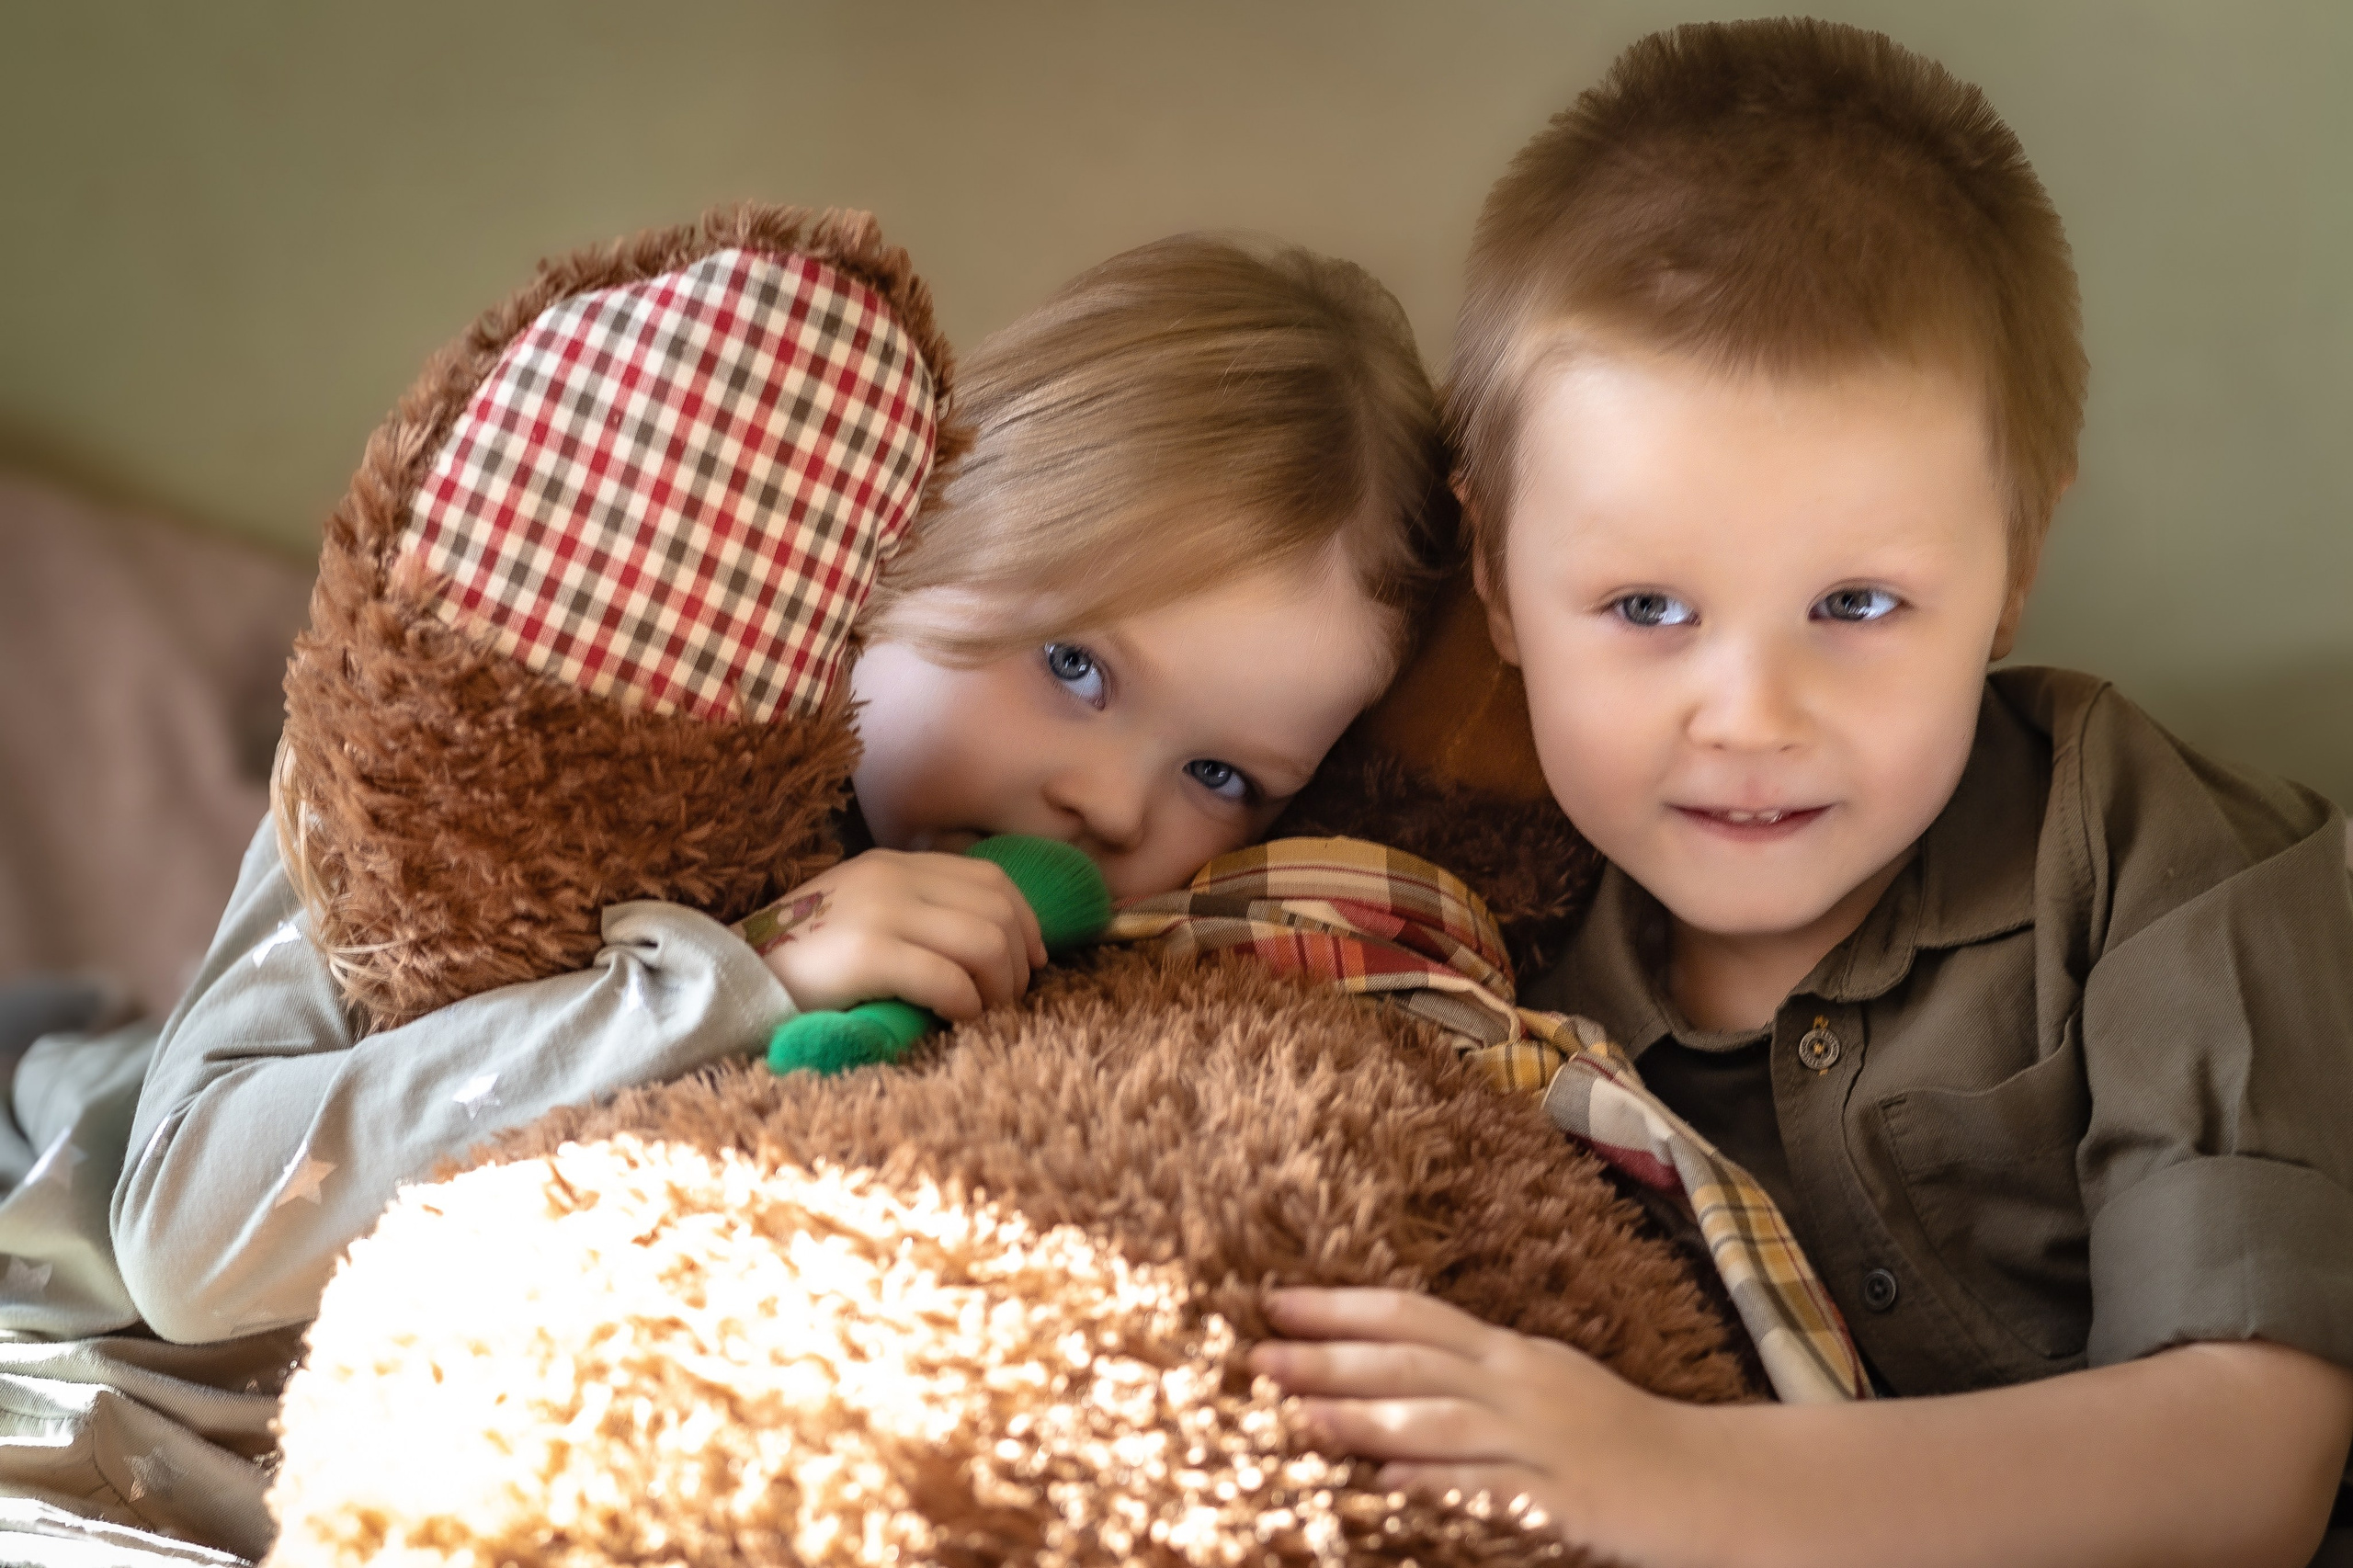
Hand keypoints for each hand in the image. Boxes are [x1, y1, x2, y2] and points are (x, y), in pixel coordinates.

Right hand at [743, 849, 1046, 1020]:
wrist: (727, 980)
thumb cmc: (801, 964)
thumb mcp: (861, 916)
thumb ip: (915, 913)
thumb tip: (992, 946)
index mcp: (894, 864)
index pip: (991, 877)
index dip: (1027, 921)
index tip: (1032, 963)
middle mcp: (891, 876)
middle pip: (999, 910)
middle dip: (1018, 962)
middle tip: (1005, 1001)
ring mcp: (879, 910)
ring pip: (986, 941)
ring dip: (998, 987)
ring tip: (981, 1014)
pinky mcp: (866, 952)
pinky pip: (949, 979)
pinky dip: (967, 1006)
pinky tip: (955, 1022)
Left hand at [1248, 1287, 1695, 1556]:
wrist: (1705, 1481)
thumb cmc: (1612, 1435)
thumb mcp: (1539, 1384)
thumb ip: (1468, 1377)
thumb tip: (1381, 1372)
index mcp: (1508, 1351)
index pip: (1409, 1314)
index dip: (1339, 1306)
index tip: (1272, 1301)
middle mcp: (1518, 1383)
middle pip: (1409, 1361)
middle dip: (1329, 1356)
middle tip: (1257, 1354)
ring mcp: (1539, 1440)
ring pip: (1437, 1421)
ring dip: (1363, 1417)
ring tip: (1299, 1416)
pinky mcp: (1559, 1498)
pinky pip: (1485, 1489)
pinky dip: (1434, 1484)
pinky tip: (1386, 1485)